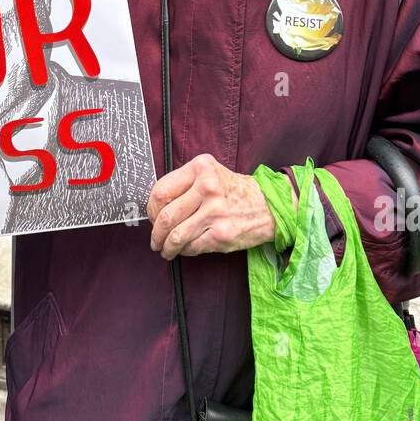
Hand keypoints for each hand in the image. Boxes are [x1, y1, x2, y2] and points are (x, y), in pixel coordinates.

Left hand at [148, 153, 275, 258]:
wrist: (269, 205)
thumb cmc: (235, 191)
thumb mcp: (210, 173)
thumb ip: (184, 183)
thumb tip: (156, 206)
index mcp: (200, 168)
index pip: (161, 191)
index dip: (151, 209)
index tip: (152, 216)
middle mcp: (207, 187)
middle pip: (166, 216)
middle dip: (155, 233)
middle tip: (155, 238)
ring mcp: (215, 212)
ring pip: (175, 236)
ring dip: (166, 247)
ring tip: (165, 249)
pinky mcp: (221, 234)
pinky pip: (191, 247)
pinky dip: (184, 252)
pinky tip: (184, 250)